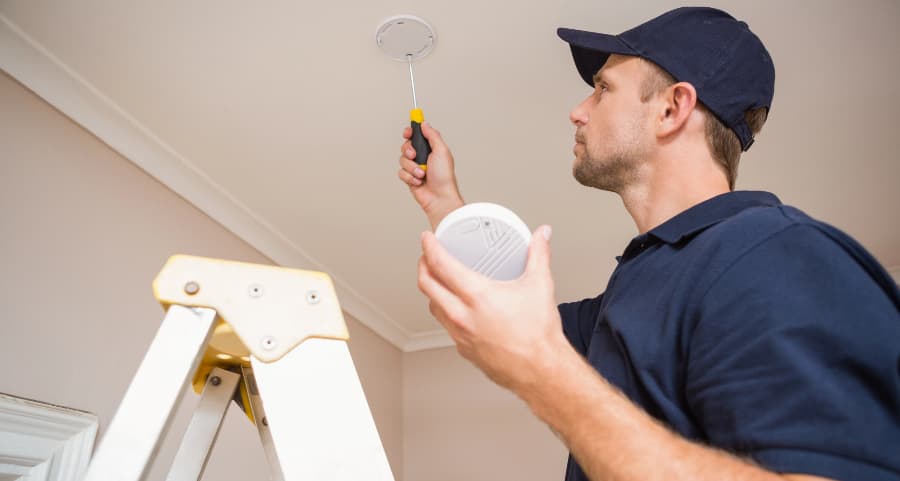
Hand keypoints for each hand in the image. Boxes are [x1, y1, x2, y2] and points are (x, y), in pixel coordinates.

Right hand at [397, 123, 464, 229]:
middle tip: (415, 155)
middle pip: (406, 145)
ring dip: (411, 167)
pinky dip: (409, 177)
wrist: (439, 197)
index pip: (417, 135)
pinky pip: (401, 172)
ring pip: (402, 159)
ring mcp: (415, 167)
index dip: (410, 132)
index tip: (408, 132)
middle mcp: (422, 156)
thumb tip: (424, 123)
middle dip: (409, 150)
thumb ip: (432, 135)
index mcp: (431, 148)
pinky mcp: (409, 177)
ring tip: (422, 173)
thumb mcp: (441, 151)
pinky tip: (418, 181)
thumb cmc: (444, 177)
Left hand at [416, 225, 569, 393]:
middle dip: (423, 265)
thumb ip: (539, 254)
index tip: (428, 239)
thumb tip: (541, 236)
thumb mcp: (540, 285)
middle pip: (427, 285)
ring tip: (438, 279)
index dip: (430, 247)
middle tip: (427, 255)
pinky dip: (444, 310)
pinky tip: (455, 307)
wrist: (541, 370)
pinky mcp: (464, 349)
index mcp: (478, 296)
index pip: (441, 265)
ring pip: (433, 306)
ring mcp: (460, 334)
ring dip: (431, 289)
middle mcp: (463, 316)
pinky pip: (445, 325)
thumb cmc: (538, 335)